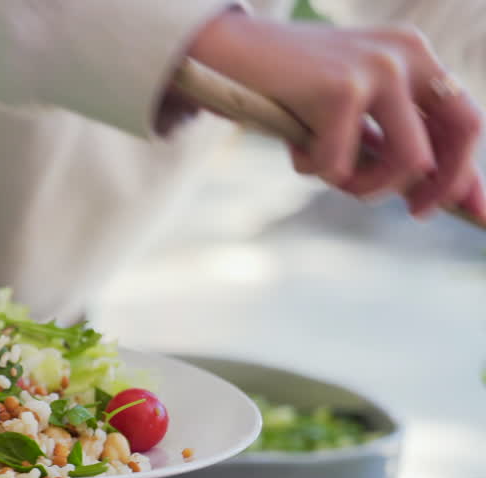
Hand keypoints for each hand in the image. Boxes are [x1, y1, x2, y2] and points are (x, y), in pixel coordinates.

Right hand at [187, 11, 485, 220]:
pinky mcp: (342, 90)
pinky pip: (341, 166)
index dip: (466, 170)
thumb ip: (389, 140)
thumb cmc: (286, 88)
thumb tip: (435, 196)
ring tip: (330, 173)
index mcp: (414, 55)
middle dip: (440, 186)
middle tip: (415, 212)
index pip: (465, 118)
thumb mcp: (351, 110)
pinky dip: (315, 170)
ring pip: (408, 161)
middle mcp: (406, 55)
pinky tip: (295, 149)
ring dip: (366, 185)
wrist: (227, 53)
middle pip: (457, 137)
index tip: (468, 211)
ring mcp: (377, 69)